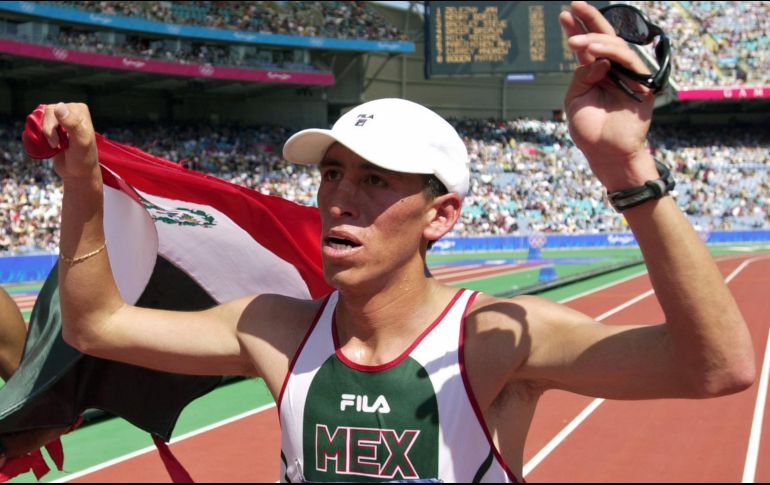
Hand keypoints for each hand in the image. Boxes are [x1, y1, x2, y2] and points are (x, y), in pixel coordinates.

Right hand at [39, 103, 98, 179]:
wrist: (77, 173)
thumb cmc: (82, 158)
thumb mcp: (81, 142)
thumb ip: (72, 124)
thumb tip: (58, 106)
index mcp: (79, 110)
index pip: (56, 109)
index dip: (54, 126)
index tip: (64, 141)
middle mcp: (69, 110)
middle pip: (46, 113)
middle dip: (49, 131)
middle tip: (57, 145)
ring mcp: (59, 119)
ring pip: (39, 119)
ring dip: (43, 134)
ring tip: (55, 145)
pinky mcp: (51, 128)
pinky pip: (35, 125)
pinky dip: (37, 135)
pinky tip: (46, 144)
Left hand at [560, 1, 657, 189]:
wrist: (605, 153)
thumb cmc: (589, 130)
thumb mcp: (575, 100)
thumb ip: (581, 76)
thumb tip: (595, 60)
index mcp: (595, 73)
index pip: (586, 46)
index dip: (576, 29)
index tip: (564, 14)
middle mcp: (612, 70)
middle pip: (604, 38)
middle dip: (589, 19)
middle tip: (574, 5)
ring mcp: (628, 75)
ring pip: (616, 47)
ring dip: (595, 40)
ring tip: (577, 42)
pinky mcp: (642, 83)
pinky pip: (629, 60)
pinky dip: (610, 53)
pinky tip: (593, 51)